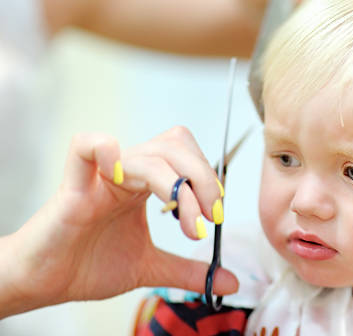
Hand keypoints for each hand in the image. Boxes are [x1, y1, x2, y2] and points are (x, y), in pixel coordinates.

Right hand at [2, 126, 236, 317]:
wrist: (45, 284)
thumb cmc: (88, 265)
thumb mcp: (150, 267)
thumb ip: (189, 271)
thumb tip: (229, 282)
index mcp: (146, 184)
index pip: (186, 154)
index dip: (207, 177)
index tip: (215, 215)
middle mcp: (128, 173)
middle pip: (175, 146)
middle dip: (202, 178)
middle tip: (208, 216)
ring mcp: (101, 177)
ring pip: (149, 155)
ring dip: (178, 186)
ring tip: (186, 223)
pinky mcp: (74, 189)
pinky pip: (84, 148)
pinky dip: (104, 149)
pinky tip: (122, 173)